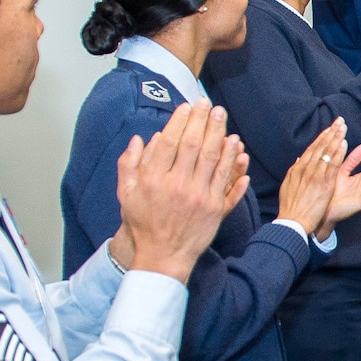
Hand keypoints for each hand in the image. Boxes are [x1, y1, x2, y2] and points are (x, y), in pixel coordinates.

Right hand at [114, 102, 249, 282]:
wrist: (163, 255)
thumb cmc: (143, 224)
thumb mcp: (126, 194)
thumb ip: (129, 165)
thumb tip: (138, 139)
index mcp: (154, 180)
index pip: (170, 143)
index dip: (179, 122)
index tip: (186, 107)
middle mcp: (177, 185)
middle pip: (193, 145)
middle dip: (201, 121)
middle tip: (207, 104)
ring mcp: (199, 197)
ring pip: (212, 158)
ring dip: (218, 134)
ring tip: (221, 116)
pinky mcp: (215, 208)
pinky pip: (226, 180)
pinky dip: (232, 161)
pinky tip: (235, 145)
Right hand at [274, 119, 347, 234]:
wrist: (291, 223)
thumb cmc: (290, 208)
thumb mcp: (288, 187)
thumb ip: (295, 172)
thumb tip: (299, 160)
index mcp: (297, 169)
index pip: (311, 149)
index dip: (321, 137)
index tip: (329, 128)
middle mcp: (305, 169)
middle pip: (319, 147)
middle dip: (330, 133)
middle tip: (339, 121)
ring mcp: (315, 176)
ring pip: (326, 153)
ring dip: (336, 138)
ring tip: (343, 127)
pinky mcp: (324, 185)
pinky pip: (332, 166)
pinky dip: (338, 153)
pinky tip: (344, 144)